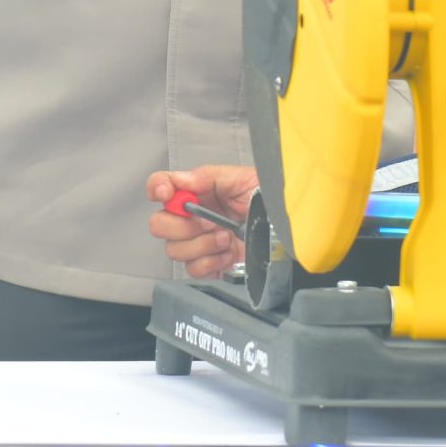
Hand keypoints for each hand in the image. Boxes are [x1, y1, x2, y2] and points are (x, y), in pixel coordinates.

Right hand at [146, 164, 259, 279]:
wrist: (288, 230)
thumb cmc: (267, 199)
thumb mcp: (241, 179)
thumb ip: (209, 176)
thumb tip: (182, 181)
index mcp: (197, 191)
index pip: (160, 185)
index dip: (157, 188)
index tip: (167, 194)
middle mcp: (193, 218)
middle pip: (159, 224)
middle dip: (181, 225)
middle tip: (207, 222)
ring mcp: (200, 243)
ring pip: (174, 250)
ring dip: (200, 245)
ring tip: (225, 238)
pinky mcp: (211, 265)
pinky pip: (193, 270)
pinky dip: (210, 263)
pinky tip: (228, 254)